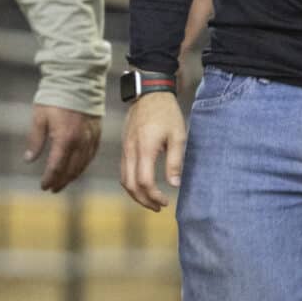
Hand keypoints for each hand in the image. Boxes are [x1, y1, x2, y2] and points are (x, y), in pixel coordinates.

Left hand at [26, 104, 101, 191]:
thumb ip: (35, 141)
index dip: (49, 179)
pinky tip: (77, 168)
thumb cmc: (54, 97)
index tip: (43, 186)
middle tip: (52, 188)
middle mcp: (80, 142)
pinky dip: (83, 165)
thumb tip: (28, 159)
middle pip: (71, 170)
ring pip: (83, 165)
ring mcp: (90, 138)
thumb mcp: (39, 118)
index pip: (56, 167)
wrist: (77, 81)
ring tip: (63, 182)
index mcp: (64, 139)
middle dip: (61, 181)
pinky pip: (91, 155)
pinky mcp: (96, 133)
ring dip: (72, 176)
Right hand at [119, 91, 185, 211]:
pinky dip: (131, 183)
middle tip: (158, 207)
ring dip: (136, 194)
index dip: (154, 196)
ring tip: (151, 201)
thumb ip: (175, 161)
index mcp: (145, 148)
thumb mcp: (178, 136)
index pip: (144, 182)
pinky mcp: (124, 146)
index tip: (166, 202)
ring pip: (124, 179)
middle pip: (130, 185)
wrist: (149, 93)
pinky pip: (124, 170)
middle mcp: (131, 150)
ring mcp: (125, 148)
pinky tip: (143, 185)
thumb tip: (174, 184)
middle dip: (144, 200)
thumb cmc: (166, 113)